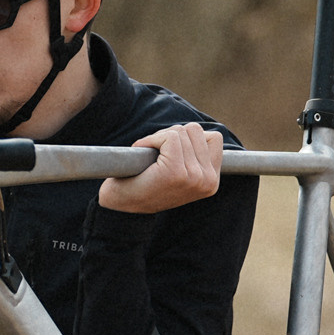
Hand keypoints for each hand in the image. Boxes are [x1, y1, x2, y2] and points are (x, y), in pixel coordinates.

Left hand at [99, 122, 222, 213]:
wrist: (119, 205)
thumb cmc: (146, 184)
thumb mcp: (181, 173)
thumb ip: (194, 155)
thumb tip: (195, 129)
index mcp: (211, 181)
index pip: (214, 138)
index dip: (189, 138)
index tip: (170, 154)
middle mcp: (207, 180)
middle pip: (196, 130)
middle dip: (173, 136)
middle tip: (157, 156)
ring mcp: (194, 177)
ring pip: (181, 131)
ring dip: (160, 137)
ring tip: (150, 158)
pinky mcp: (176, 172)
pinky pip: (170, 137)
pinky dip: (151, 139)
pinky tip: (142, 152)